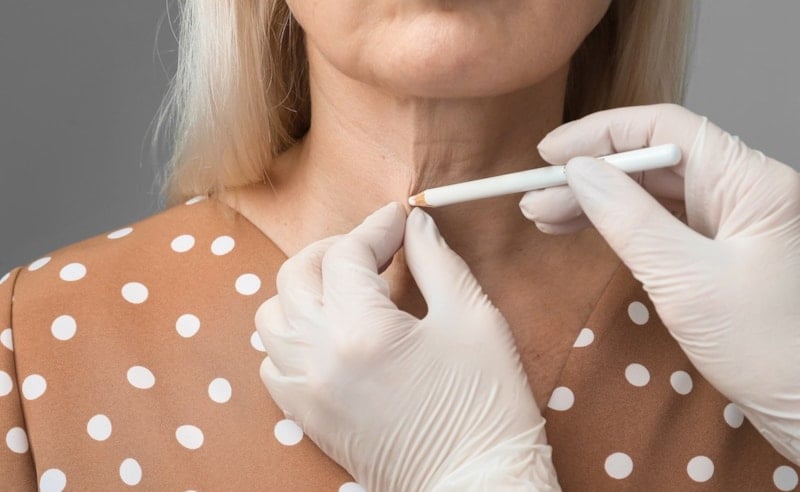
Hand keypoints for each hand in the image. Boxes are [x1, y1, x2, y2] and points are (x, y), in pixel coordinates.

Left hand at [256, 203, 559, 490]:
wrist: (475, 485)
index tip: (400, 219)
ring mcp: (306, 391)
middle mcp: (319, 358)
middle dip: (333, 249)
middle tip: (373, 248)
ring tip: (346, 288)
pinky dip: (291, 336)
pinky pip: (273, 361)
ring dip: (305, 289)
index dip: (376, 227)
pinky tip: (328, 334)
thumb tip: (417, 227)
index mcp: (362, 331)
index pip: (347, 254)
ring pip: (272, 316)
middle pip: (296, 275)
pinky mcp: (306, 417)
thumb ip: (437, 262)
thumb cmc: (485, 406)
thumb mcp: (472, 319)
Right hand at [519, 103, 799, 463]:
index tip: (549, 154)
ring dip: (595, 200)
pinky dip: (615, 224)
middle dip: (589, 174)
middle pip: (653, 159)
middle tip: (534, 197)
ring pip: (650, 190)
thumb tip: (578, 172)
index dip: (602, 134)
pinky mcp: (716, 249)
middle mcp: (742, 189)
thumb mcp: (686, 281)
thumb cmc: (765, 350)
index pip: (666, 130)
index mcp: (750, 181)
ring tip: (542, 216)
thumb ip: (629, 219)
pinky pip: (658, 221)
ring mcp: (730, 220)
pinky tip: (578, 229)